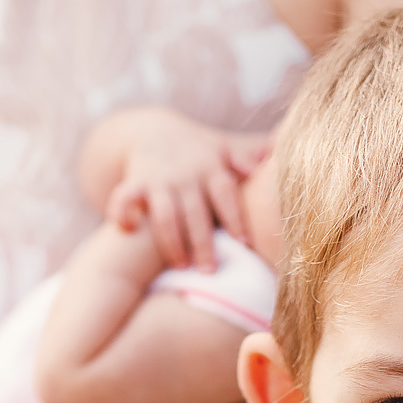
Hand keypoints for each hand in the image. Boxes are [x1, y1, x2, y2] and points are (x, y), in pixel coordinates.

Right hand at [104, 112, 269, 269]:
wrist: (152, 130)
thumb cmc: (199, 150)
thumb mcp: (225, 147)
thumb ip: (251, 155)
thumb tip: (280, 151)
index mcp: (212, 169)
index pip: (226, 195)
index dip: (234, 218)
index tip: (245, 244)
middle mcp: (186, 175)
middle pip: (195, 212)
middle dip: (202, 242)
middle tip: (210, 272)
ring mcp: (159, 180)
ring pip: (165, 215)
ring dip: (171, 242)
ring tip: (181, 266)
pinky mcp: (134, 183)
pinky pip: (124, 198)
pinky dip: (122, 212)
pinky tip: (127, 229)